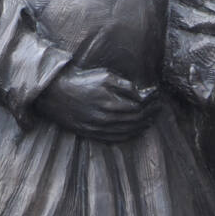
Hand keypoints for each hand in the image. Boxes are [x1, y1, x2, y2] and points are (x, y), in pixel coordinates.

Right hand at [34, 64, 156, 141]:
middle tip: (159, 109)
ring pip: (128, 131)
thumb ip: (125, 85)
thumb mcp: (104, 76)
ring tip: (151, 120)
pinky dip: (129, 136)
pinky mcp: (92, 133)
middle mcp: (106, 119)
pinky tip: (135, 131)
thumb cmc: (81, 80)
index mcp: (111, 103)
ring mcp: (99, 128)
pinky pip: (115, 139)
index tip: (158, 98)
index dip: (152, 103)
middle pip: (136, 120)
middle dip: (150, 114)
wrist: (55, 93)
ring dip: (142, 126)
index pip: (140, 107)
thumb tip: (142, 94)